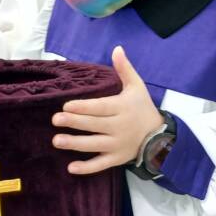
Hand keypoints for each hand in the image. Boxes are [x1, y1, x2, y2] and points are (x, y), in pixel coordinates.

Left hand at [51, 46, 163, 174]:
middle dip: (75, 122)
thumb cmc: (142, 107)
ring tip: (56, 140)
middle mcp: (120, 127)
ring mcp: (118, 145)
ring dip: (75, 144)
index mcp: (122, 108)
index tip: (67, 105)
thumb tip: (117, 48)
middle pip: (95, 125)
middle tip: (56, 119)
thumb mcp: (137, 86)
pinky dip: (87, 168)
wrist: (159, 135)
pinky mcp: (117, 159)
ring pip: (94, 145)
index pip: (101, 107)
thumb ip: (124, 68)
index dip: (84, 107)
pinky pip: (101, 165)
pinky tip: (71, 167)